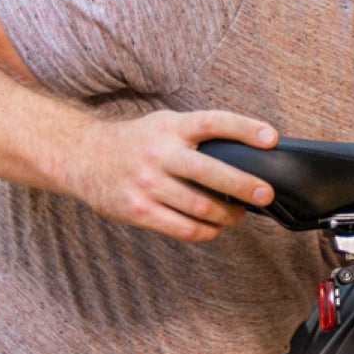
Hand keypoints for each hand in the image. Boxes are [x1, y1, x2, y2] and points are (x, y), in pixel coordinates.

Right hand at [65, 109, 277, 242]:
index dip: (245, 129)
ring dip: (228, 215)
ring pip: (200, 207)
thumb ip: (198, 135)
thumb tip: (249, 155)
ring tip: (239, 214)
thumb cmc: (137, 142)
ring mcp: (146, 183)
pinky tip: (215, 227)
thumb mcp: (164, 125)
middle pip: (209, 171)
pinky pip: (184, 228)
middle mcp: (158, 153)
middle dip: (244, 186)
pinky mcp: (138, 210)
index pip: (214, 122)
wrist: (82, 156)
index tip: (271, 139)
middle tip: (266, 194)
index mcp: (170, 128)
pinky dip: (207, 231)